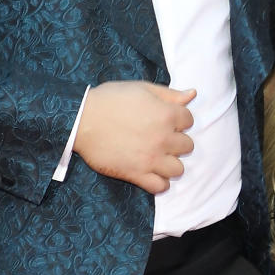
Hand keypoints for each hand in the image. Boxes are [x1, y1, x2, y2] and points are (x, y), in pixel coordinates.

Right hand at [74, 81, 195, 193]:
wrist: (82, 119)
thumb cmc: (110, 99)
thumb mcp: (141, 88)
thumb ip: (169, 94)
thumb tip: (192, 94)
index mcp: (166, 115)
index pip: (189, 120)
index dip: (178, 119)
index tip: (165, 119)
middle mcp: (163, 139)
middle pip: (187, 146)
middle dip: (176, 141)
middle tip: (159, 138)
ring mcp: (151, 159)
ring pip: (178, 169)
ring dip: (170, 163)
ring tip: (157, 157)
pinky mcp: (137, 174)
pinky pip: (160, 186)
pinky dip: (159, 182)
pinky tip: (150, 172)